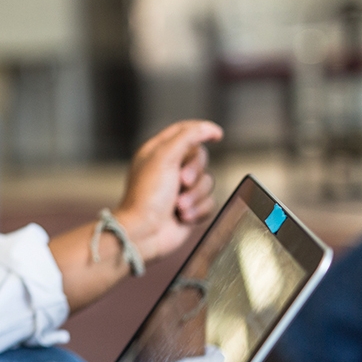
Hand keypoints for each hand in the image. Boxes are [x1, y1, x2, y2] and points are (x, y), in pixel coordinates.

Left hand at [114, 120, 222, 263]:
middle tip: (181, 182)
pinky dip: (198, 210)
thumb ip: (188, 137)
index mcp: (158, 152)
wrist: (144, 233)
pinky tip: (182, 217)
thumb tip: (209, 128)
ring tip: (178, 206)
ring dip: (195, 196)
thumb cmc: (148, 196)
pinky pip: (210, 203)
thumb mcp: (164, 157)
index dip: (201, 130)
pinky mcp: (190, 208)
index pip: (183, 131)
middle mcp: (169, 168)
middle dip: (195, 172)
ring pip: (208, 182)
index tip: (217, 135)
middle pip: (200, 158)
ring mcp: (180, 189)